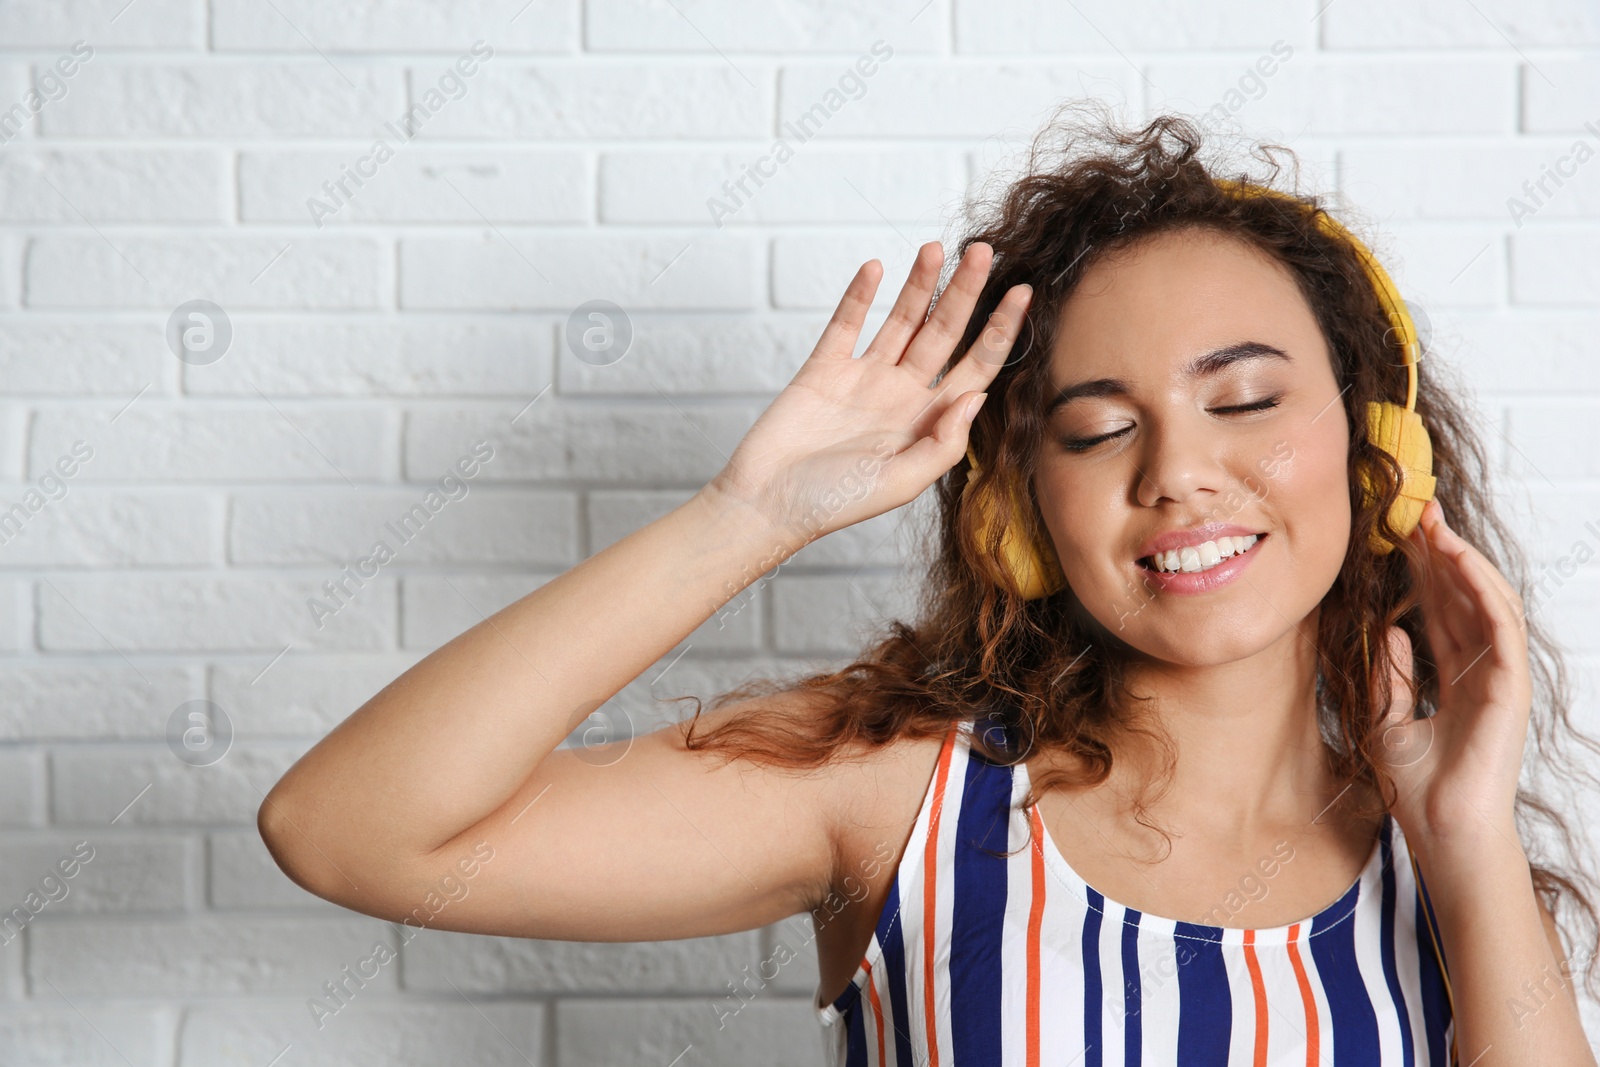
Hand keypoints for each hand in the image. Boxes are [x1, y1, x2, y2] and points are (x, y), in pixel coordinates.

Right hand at [705, 240, 1032, 542]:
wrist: (765, 504)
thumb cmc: (831, 504)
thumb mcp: (900, 484)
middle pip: (944, 333)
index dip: (1000, 332)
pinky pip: (846, 324)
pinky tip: (876, 268)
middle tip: (982, 250)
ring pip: (901, 321)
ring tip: (936, 248)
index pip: (974, 368)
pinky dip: (859, 296)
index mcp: (926, 423)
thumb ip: (942, 444)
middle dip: (964, 292)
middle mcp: (900, 395)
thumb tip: (976, 396)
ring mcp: (862, 379)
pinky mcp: (823, 369)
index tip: (1023, 294)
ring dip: (919, 285)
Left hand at [1371, 499, 1532, 850]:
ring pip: (1487, 602)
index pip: (1440, 610)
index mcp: (1455, 677)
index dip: (1422, 571)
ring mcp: (1498, 677)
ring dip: (1463, 561)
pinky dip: (1483, 591)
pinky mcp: (1510, 687)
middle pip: (1462, 598)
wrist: (1439, 829)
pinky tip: (1459, 561)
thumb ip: (1389, 675)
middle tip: (1416, 510)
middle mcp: (1480, 671)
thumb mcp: (1386, 719)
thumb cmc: (1417, 787)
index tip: (1398, 534)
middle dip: (1441, 553)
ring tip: (1435, 524)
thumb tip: (1388, 629)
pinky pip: (1501, 627)